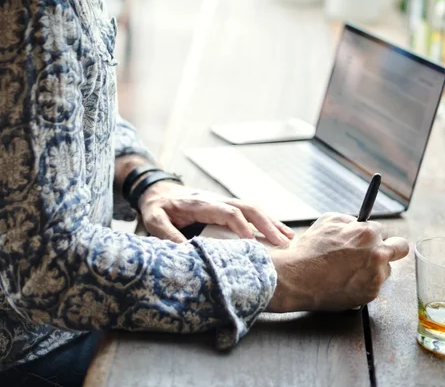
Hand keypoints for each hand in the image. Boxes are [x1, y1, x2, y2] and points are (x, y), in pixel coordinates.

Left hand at [138, 181, 294, 245]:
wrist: (158, 190)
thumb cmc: (157, 207)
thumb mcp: (154, 220)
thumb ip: (168, 235)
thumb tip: (188, 254)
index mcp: (201, 203)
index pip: (228, 211)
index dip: (242, 226)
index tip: (253, 243)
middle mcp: (217, 200)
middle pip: (248, 208)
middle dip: (267, 224)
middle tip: (283, 243)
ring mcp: (224, 202)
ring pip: (253, 209)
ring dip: (271, 222)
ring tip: (289, 239)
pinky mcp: (227, 207)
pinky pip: (250, 213)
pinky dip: (267, 221)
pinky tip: (280, 232)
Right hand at [267, 213, 408, 311]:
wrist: (297, 278)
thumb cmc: (309, 250)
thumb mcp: (327, 221)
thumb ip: (349, 221)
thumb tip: (358, 224)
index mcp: (368, 233)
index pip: (383, 230)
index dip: (372, 234)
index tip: (366, 240)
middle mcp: (377, 254)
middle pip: (400, 248)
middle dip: (392, 247)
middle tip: (378, 251)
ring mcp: (376, 276)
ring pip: (385, 269)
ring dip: (374, 268)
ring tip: (350, 270)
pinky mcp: (370, 294)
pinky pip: (373, 285)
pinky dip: (363, 284)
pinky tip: (345, 281)